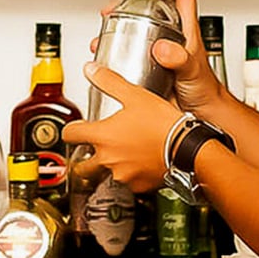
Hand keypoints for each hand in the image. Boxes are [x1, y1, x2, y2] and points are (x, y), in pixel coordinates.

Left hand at [63, 62, 182, 192]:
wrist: (188, 148)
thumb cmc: (164, 125)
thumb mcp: (135, 95)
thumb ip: (109, 82)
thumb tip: (91, 70)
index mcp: (102, 137)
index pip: (70, 135)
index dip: (71, 130)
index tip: (75, 129)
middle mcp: (108, 159)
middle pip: (82, 164)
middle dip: (84, 157)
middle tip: (93, 149)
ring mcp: (122, 175)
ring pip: (104, 176)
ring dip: (106, 167)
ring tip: (119, 156)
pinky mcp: (137, 187)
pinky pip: (126, 184)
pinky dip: (129, 176)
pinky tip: (138, 164)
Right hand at [91, 0, 222, 117]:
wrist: (200, 113)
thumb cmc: (204, 90)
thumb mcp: (192, 70)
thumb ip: (180, 59)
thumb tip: (161, 48)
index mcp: (185, 29)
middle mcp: (171, 36)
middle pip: (152, 6)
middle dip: (130, 2)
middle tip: (114, 7)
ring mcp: (159, 50)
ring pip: (138, 27)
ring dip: (118, 26)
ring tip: (104, 30)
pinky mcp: (148, 66)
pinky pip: (130, 51)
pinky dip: (116, 50)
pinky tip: (107, 56)